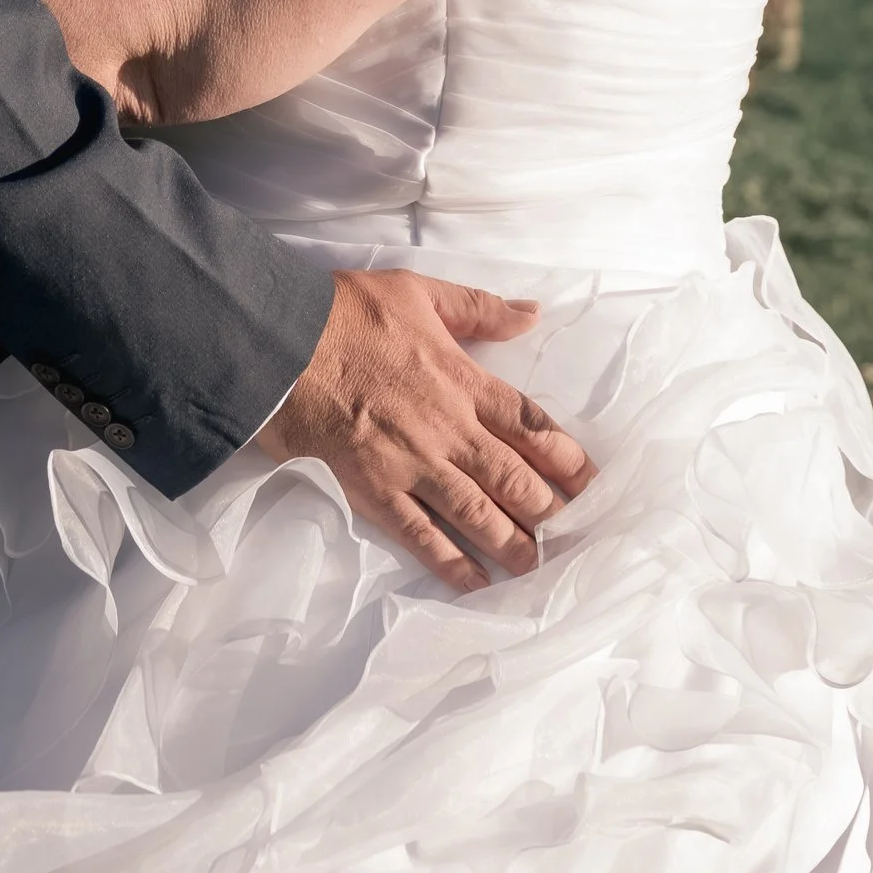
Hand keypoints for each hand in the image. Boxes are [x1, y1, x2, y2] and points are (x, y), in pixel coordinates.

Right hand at [254, 267, 593, 593]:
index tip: (591, 483)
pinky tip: (475, 582)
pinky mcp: (374, 490)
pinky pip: (421, 535)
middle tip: (574, 535)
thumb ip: (479, 308)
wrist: (280, 341)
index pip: (531, 425)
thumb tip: (532, 313)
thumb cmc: (347, 311)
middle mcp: (448, 428)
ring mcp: (412, 464)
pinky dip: (451, 563)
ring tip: (538, 566)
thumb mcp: (420, 290)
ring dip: (513, 544)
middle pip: (514, 478)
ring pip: (477, 514)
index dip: (566, 457)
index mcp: (463, 379)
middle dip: (549, 510)